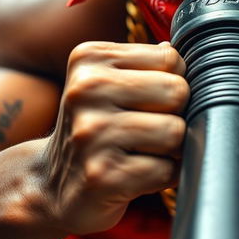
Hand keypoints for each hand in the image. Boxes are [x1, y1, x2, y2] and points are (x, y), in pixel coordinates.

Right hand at [42, 41, 188, 234]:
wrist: (51, 187)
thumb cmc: (96, 129)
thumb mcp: (109, 84)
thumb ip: (148, 65)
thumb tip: (187, 52)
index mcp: (90, 58)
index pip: (170, 59)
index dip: (172, 85)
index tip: (148, 102)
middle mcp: (86, 89)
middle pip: (177, 91)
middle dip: (175, 115)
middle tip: (147, 130)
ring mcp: (91, 132)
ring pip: (175, 131)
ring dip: (171, 150)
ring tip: (142, 153)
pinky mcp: (102, 175)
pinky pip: (166, 170)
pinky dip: (163, 177)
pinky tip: (137, 177)